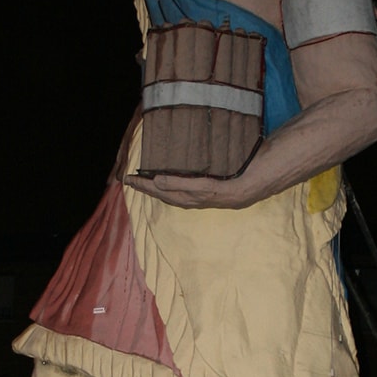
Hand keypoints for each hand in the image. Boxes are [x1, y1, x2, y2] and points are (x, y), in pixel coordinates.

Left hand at [126, 171, 254, 209]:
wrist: (250, 190)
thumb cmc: (227, 186)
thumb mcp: (201, 185)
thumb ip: (179, 183)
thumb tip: (155, 182)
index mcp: (185, 197)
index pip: (157, 190)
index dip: (141, 185)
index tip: (126, 178)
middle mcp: (188, 198)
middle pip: (161, 193)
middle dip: (145, 187)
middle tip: (130, 180)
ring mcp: (196, 195)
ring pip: (170, 191)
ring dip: (157, 186)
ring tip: (146, 180)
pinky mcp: (204, 189)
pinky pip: (180, 187)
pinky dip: (170, 183)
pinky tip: (173, 179)